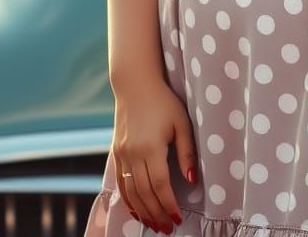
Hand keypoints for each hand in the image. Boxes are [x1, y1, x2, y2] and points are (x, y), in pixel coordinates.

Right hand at [111, 80, 197, 232]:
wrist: (135, 85)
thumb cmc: (163, 102)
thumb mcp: (182, 123)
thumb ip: (187, 153)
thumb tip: (192, 180)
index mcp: (151, 147)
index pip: (160, 185)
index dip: (169, 205)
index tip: (177, 218)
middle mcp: (133, 154)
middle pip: (145, 193)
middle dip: (156, 214)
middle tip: (167, 228)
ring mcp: (122, 154)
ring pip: (131, 192)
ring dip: (142, 211)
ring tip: (153, 224)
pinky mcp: (116, 153)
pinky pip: (121, 183)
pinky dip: (128, 200)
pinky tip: (137, 210)